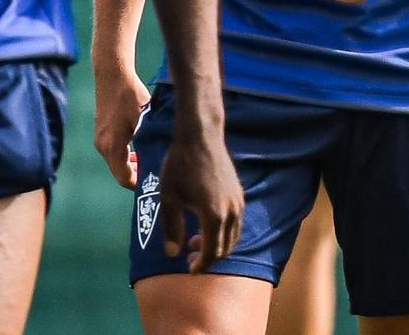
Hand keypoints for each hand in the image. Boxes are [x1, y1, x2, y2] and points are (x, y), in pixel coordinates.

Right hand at [92, 61, 149, 187]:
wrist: (112, 76)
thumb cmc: (131, 95)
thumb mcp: (146, 118)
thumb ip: (151, 138)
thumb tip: (166, 155)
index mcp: (113, 147)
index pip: (124, 178)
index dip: (140, 185)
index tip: (157, 186)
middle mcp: (103, 147)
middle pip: (120, 172)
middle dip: (139, 175)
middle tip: (159, 175)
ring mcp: (100, 140)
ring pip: (117, 162)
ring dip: (133, 164)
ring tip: (152, 162)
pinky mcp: (102, 132)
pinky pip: (115, 152)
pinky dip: (127, 155)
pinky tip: (141, 149)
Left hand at [156, 123, 243, 271]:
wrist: (201, 138)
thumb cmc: (180, 167)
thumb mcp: (169, 199)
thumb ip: (172, 228)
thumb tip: (174, 254)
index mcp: (214, 215)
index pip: (212, 252)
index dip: (201, 265)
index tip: (188, 270)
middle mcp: (232, 211)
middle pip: (226, 247)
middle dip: (209, 257)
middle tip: (188, 257)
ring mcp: (238, 202)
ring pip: (234, 235)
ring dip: (218, 244)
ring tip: (195, 241)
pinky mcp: (239, 194)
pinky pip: (236, 223)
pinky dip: (224, 232)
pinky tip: (206, 225)